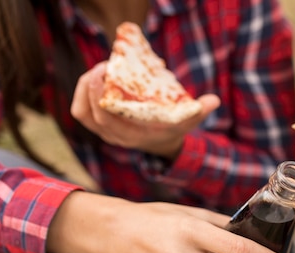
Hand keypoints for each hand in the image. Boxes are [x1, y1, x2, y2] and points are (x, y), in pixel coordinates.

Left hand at [70, 62, 220, 158]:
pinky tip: (97, 77)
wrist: (164, 144)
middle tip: (102, 66)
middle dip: (88, 86)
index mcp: (131, 137)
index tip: (103, 72)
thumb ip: (199, 111)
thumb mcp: (188, 121)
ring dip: (83, 89)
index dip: (97, 96)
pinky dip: (85, 92)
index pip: (104, 120)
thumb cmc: (174, 129)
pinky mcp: (100, 124)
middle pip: (86, 114)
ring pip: (80, 112)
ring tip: (98, 70)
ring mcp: (104, 132)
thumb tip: (213, 101)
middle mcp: (114, 137)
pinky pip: (83, 109)